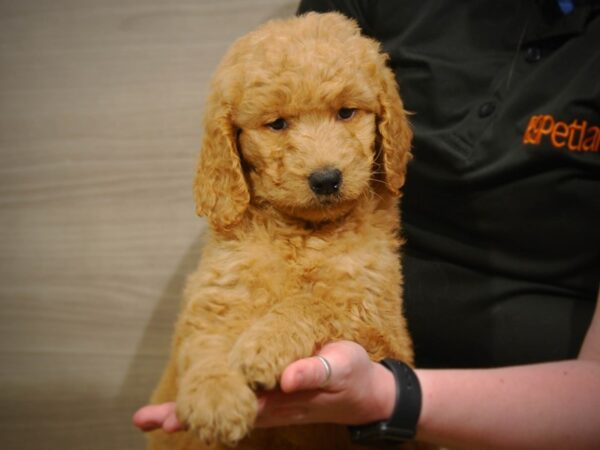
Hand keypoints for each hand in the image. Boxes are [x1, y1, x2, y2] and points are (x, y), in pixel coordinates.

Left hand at [132, 341, 394, 431]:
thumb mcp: (340, 367)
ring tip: (151, 416)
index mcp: (280, 399)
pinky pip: (237, 398)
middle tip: (143, 418)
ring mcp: (268, 403)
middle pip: (218, 413)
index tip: (169, 419)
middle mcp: (267, 405)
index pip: (231, 407)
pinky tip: (194, 395)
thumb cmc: (352, 374)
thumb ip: (314, 372)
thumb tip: (284, 379)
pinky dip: (211, 397)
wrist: (364, 391)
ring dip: (189, 410)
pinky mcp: (273, 394)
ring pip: (223, 407)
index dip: (200, 412)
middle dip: (181, 416)